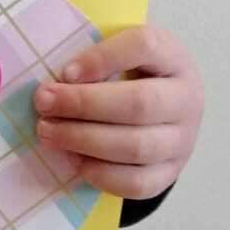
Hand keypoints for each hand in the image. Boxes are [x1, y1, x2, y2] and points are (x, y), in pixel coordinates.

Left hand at [32, 25, 202, 200]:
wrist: (163, 112)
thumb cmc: (131, 74)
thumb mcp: (119, 52)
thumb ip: (94, 56)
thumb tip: (55, 79)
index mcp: (172, 57)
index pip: (146, 47)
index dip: (104, 58)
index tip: (65, 71)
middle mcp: (186, 98)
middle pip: (138, 104)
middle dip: (82, 104)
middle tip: (43, 102)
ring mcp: (182, 139)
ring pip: (136, 147)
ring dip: (83, 140)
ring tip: (48, 131)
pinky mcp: (170, 171)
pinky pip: (137, 182)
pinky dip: (100, 173)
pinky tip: (73, 159)